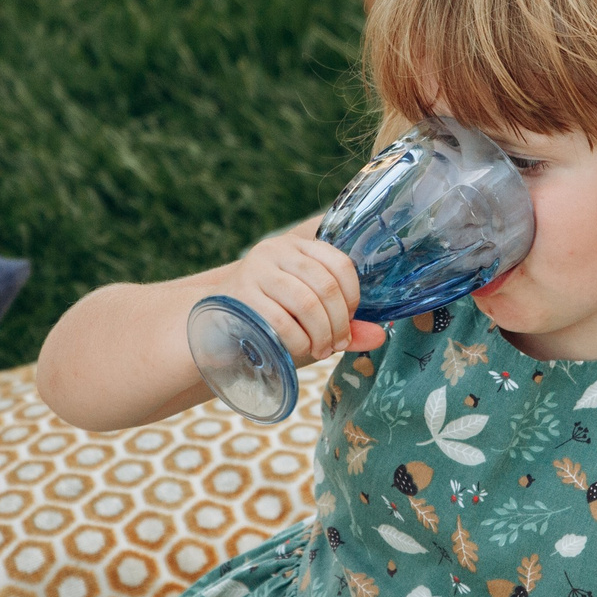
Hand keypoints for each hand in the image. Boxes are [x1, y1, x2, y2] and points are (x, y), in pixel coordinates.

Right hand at [224, 233, 388, 363]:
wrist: (215, 323)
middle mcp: (276, 250)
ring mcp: (255, 270)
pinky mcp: (239, 295)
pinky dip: (298, 340)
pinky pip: (280, 320)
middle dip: (338, 322)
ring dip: (321, 334)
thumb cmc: (271, 317)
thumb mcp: (310, 316)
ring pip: (306, 302)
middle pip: (326, 285)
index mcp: (297, 246)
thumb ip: (345, 324)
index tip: (350, 320)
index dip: (353, 296)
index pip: (340, 262)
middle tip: (337, 344)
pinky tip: (301, 349)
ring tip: (321, 350)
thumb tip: (381, 336)